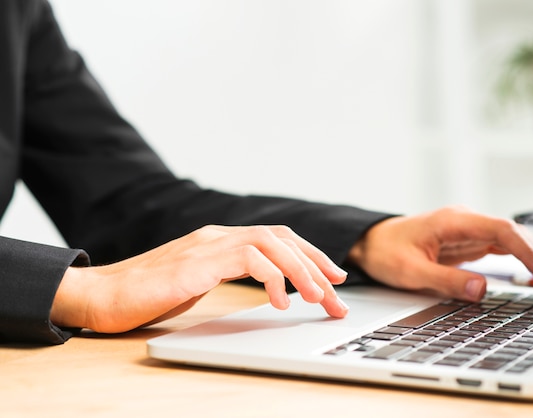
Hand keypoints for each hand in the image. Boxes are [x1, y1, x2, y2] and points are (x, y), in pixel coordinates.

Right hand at [51, 225, 348, 332]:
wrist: (104, 296)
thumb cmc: (149, 294)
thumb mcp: (200, 282)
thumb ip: (229, 274)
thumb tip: (267, 285)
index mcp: (222, 241)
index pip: (277, 239)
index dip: (310, 256)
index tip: (333, 277)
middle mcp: (219, 236)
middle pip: (282, 239)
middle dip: (316, 266)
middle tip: (337, 294)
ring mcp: (208, 244)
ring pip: (271, 245)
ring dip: (301, 271)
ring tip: (318, 298)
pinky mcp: (198, 260)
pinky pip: (248, 259)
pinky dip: (271, 278)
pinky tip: (278, 301)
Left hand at [348, 206, 532, 301]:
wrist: (368, 243)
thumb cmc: (385, 251)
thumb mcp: (410, 271)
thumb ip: (446, 280)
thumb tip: (483, 289)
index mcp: (453, 221)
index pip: (502, 230)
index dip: (527, 251)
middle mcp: (464, 221)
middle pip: (513, 235)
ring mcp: (467, 231)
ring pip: (510, 241)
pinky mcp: (466, 242)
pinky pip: (500, 249)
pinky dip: (520, 261)